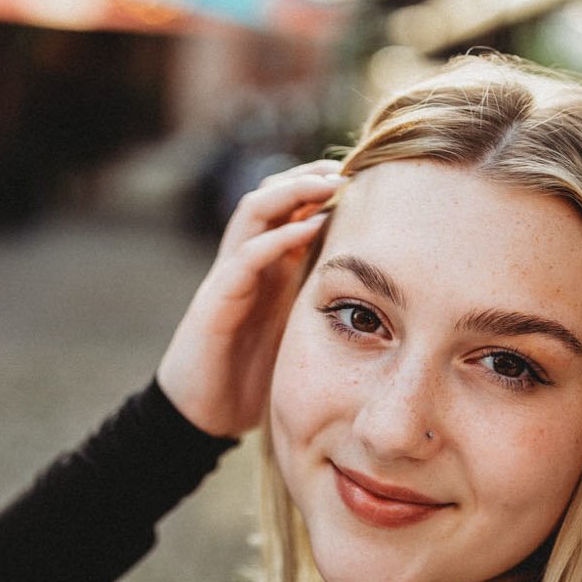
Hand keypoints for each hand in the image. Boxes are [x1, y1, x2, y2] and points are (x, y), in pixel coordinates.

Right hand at [156, 160, 344, 437]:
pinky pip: (246, 257)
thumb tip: (379, 293)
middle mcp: (244, 262)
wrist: (203, 414)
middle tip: (346, 168)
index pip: (287, 207)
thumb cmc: (250, 373)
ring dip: (292, 191)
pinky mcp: (216, 300)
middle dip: (307, 176)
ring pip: (254, 211)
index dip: (318, 186)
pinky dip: (279, 237)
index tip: (360, 176)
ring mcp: (227, 276)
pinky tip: (311, 227)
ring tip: (330, 183)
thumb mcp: (296, 328)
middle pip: (270, 196)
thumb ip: (321, 300)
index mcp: (265, 266)